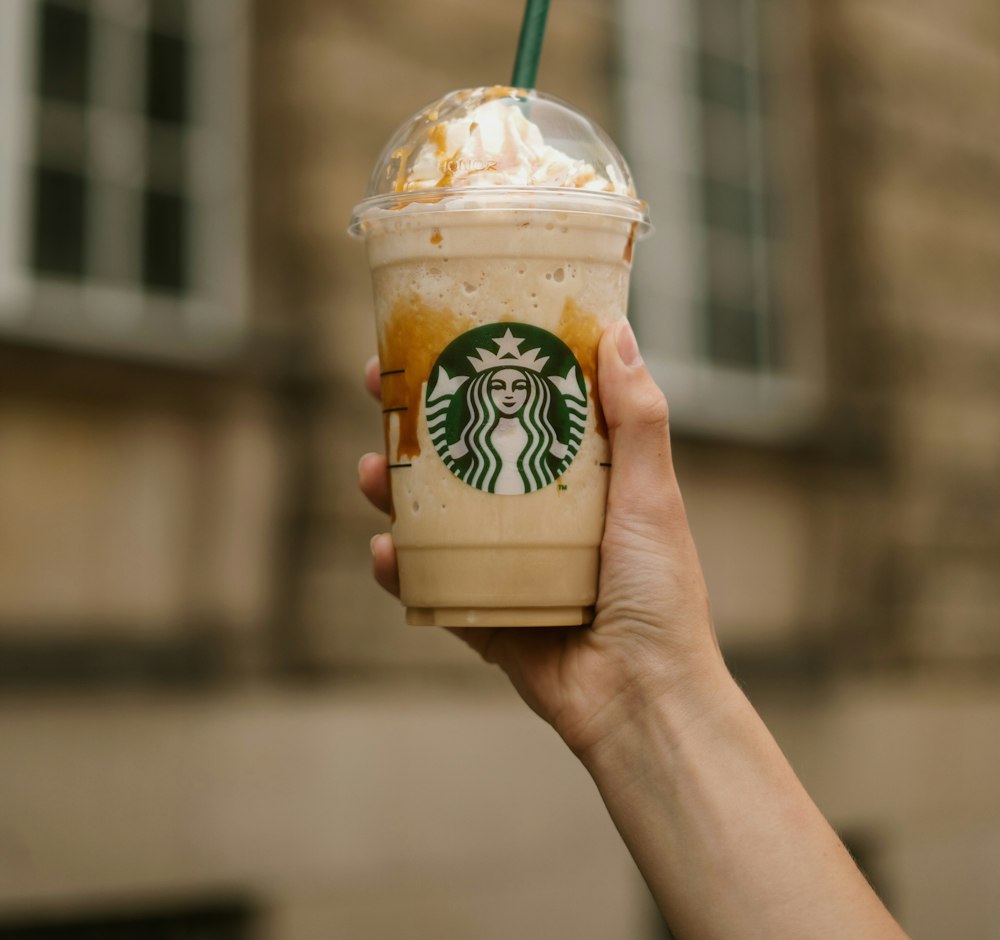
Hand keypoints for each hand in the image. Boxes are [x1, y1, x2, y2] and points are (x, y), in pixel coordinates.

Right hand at [359, 318, 727, 760]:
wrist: (645, 702)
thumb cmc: (662, 595)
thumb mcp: (653, 494)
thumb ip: (637, 419)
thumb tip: (618, 332)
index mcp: (581, 476)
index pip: (521, 404)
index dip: (481, 368)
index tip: (445, 333)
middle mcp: (538, 513)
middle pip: (464, 451)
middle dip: (416, 420)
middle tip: (379, 387)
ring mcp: (505, 563)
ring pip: (435, 514)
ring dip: (395, 488)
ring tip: (371, 471)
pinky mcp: (483, 614)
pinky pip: (431, 585)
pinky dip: (401, 568)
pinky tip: (383, 551)